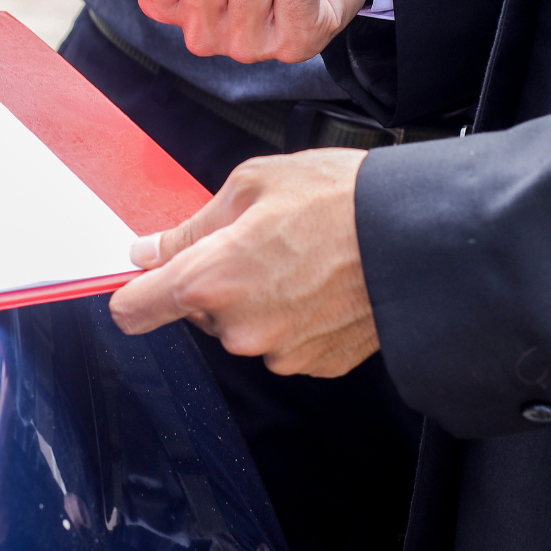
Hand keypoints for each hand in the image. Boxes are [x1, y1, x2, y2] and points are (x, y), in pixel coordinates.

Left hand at [110, 149, 376, 376]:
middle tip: (258, 243)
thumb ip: (189, 227)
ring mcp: (279, 353)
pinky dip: (293, 317)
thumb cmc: (338, 199)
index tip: (139, 286)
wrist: (416, 235)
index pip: (135, 309)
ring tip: (299, 259)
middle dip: (215, 282)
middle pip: (198, 311)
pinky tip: (320, 285)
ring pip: (243, 327)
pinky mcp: (315, 365)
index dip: (133, 294)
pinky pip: (284, 341)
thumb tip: (149, 250)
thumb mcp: (250, 185)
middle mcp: (238, 328)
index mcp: (210, 279)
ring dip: (257, 301)